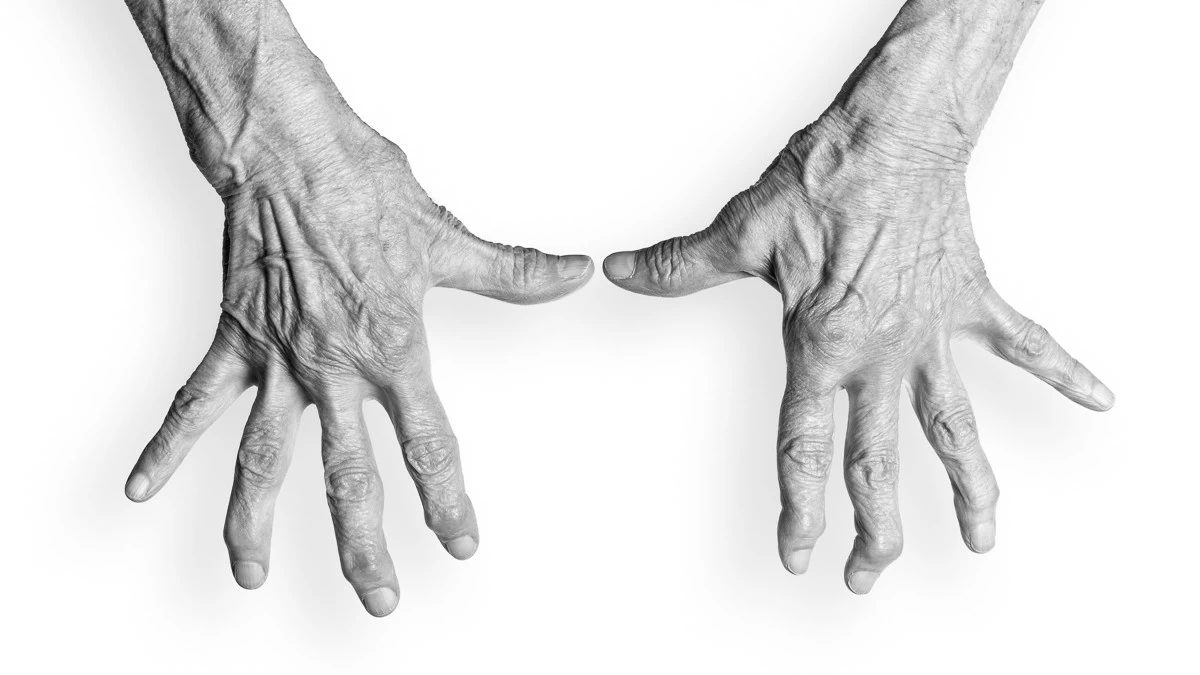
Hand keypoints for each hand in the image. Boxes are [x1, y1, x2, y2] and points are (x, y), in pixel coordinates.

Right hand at [124, 80, 591, 615]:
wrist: (287, 147)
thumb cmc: (361, 185)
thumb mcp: (447, 237)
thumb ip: (514, 272)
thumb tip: (573, 275)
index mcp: (392, 347)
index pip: (428, 442)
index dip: (447, 499)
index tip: (459, 542)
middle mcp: (334, 366)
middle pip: (349, 476)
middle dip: (363, 544)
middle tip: (378, 598)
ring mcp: (279, 358)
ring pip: (265, 458)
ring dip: (257, 520)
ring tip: (252, 571)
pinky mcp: (235, 339)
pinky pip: (196, 402)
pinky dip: (168, 444)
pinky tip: (143, 487)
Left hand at [602, 87, 1111, 592]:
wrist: (898, 133)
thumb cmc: (827, 179)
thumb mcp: (743, 231)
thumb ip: (682, 265)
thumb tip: (626, 272)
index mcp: (823, 348)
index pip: (807, 448)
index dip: (801, 511)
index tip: (802, 556)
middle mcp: (882, 356)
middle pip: (881, 464)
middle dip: (876, 529)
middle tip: (869, 577)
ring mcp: (933, 335)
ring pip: (956, 429)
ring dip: (970, 489)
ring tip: (980, 540)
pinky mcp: (970, 302)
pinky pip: (1025, 344)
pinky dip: (1062, 370)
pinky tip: (1097, 399)